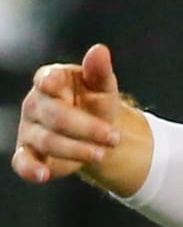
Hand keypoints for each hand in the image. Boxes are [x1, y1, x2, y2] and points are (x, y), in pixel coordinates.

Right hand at [11, 42, 149, 194]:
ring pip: (48, 141)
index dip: (48, 81)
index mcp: (51, 79)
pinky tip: (42, 175)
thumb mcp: (103, 87)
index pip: (46, 78)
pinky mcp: (28, 152)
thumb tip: (100, 50)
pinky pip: (23, 162)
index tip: (52, 85)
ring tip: (102, 153)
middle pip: (56, 116)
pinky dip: (30, 170)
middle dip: (87, 128)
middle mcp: (35, 103)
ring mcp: (29, 128)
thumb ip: (99, 71)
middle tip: (114, 137)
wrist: (96, 133)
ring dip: (77, 149)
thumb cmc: (96, 102)